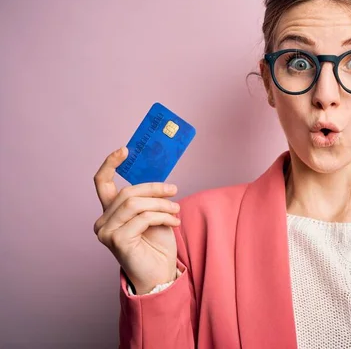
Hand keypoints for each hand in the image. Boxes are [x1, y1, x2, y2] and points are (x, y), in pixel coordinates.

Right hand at [93, 147, 180, 293]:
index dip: (110, 163)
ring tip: (177, 209)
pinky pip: (143, 218)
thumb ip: (148, 198)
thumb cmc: (157, 244)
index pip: (101, 183)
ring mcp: (106, 232)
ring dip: (161, 203)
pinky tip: (174, 221)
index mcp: (109, 213)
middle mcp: (102, 222)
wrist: (161, 273)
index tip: (125, 150)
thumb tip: (159, 178)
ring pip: (135, 204)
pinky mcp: (117, 240)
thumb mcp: (153, 214)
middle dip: (154, 188)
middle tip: (174, 190)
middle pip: (127, 192)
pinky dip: (162, 216)